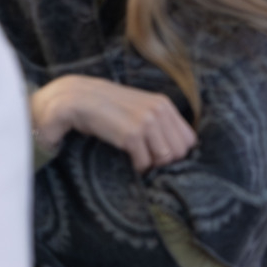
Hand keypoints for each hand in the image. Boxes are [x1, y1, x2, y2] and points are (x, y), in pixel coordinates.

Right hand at [30, 75, 197, 172]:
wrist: (78, 99)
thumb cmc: (108, 108)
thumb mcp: (139, 108)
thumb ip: (158, 122)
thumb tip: (177, 149)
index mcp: (163, 104)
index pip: (189, 140)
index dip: (176, 152)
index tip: (159, 155)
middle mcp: (158, 110)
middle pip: (180, 152)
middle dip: (165, 161)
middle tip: (146, 159)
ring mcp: (146, 121)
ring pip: (165, 159)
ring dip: (151, 165)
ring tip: (136, 158)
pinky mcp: (131, 134)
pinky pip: (145, 163)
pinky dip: (137, 167)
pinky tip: (127, 159)